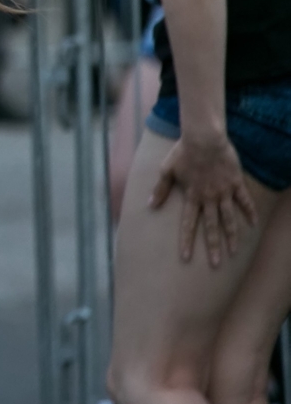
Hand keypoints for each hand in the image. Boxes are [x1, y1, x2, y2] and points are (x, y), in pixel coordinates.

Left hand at [150, 129, 258, 266]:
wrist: (204, 138)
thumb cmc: (182, 152)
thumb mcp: (166, 170)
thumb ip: (160, 189)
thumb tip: (149, 205)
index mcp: (191, 197)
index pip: (188, 224)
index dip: (187, 242)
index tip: (186, 258)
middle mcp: (208, 198)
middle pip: (211, 227)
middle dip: (213, 247)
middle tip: (217, 264)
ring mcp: (224, 192)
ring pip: (229, 219)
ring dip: (232, 236)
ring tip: (234, 251)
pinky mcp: (236, 184)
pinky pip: (245, 201)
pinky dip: (250, 212)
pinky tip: (253, 224)